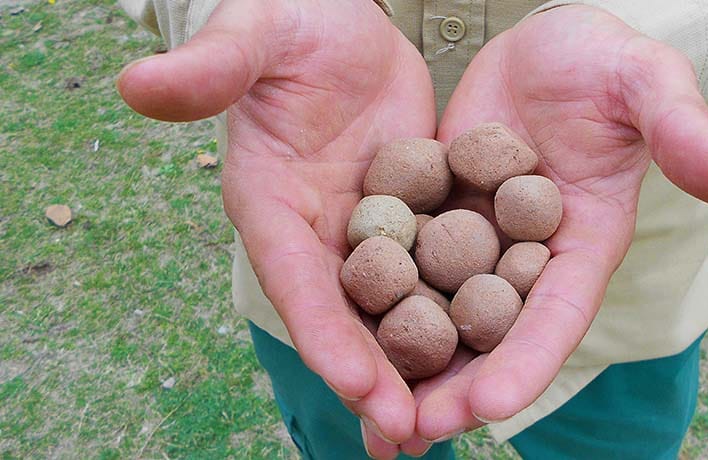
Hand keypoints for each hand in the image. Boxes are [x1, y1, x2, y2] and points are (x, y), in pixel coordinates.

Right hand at [116, 0, 435, 456]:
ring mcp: (371, 230)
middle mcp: (320, 232)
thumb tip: (135, 83)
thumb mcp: (257, 36)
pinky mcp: (417, 217)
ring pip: (395, 309)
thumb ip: (212, 67)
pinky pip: (440, 271)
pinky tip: (493, 353)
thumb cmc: (292, 21)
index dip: (320, 331)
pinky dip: (458, 315)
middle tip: (411, 435)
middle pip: (346, 314)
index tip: (358, 383)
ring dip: (418, 367)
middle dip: (375, 375)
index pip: (294, 277)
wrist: (344, 22)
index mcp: (272, 203)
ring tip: (449, 426)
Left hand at [401, 5, 707, 450]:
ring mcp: (475, 238)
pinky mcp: (432, 213)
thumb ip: (685, 134)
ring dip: (407, 364)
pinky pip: (399, 262)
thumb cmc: (606, 60)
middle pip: (493, 332)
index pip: (558, 311)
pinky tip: (338, 333)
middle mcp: (528, 255)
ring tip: (366, 415)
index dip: (529, 359)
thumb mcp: (647, 85)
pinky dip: (375, 301)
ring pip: (439, 311)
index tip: (492, 406)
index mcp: (585, 241)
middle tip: (409, 435)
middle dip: (456, 386)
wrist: (545, 43)